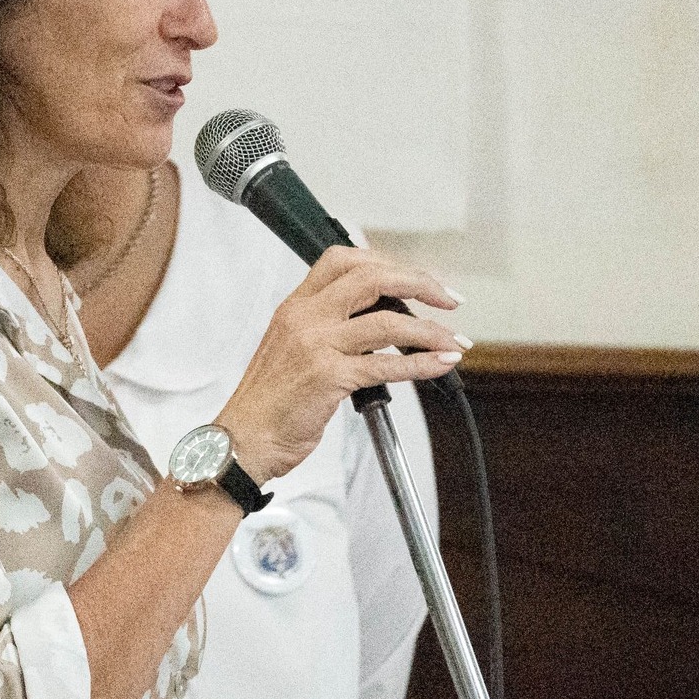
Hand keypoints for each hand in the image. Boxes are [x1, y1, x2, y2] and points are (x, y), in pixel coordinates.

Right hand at [215, 246, 464, 482]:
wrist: (244, 439)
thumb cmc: (269, 400)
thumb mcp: (291, 347)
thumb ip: (325, 326)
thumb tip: (378, 317)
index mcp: (296, 305)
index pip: (343, 259)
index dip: (386, 261)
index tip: (414, 277)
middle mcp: (306, 317)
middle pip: (373, 277)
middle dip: (420, 283)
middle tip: (448, 299)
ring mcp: (316, 345)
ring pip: (387, 321)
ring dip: (431, 330)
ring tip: (455, 340)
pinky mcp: (329, 377)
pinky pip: (387, 364)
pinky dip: (422, 362)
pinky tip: (441, 363)